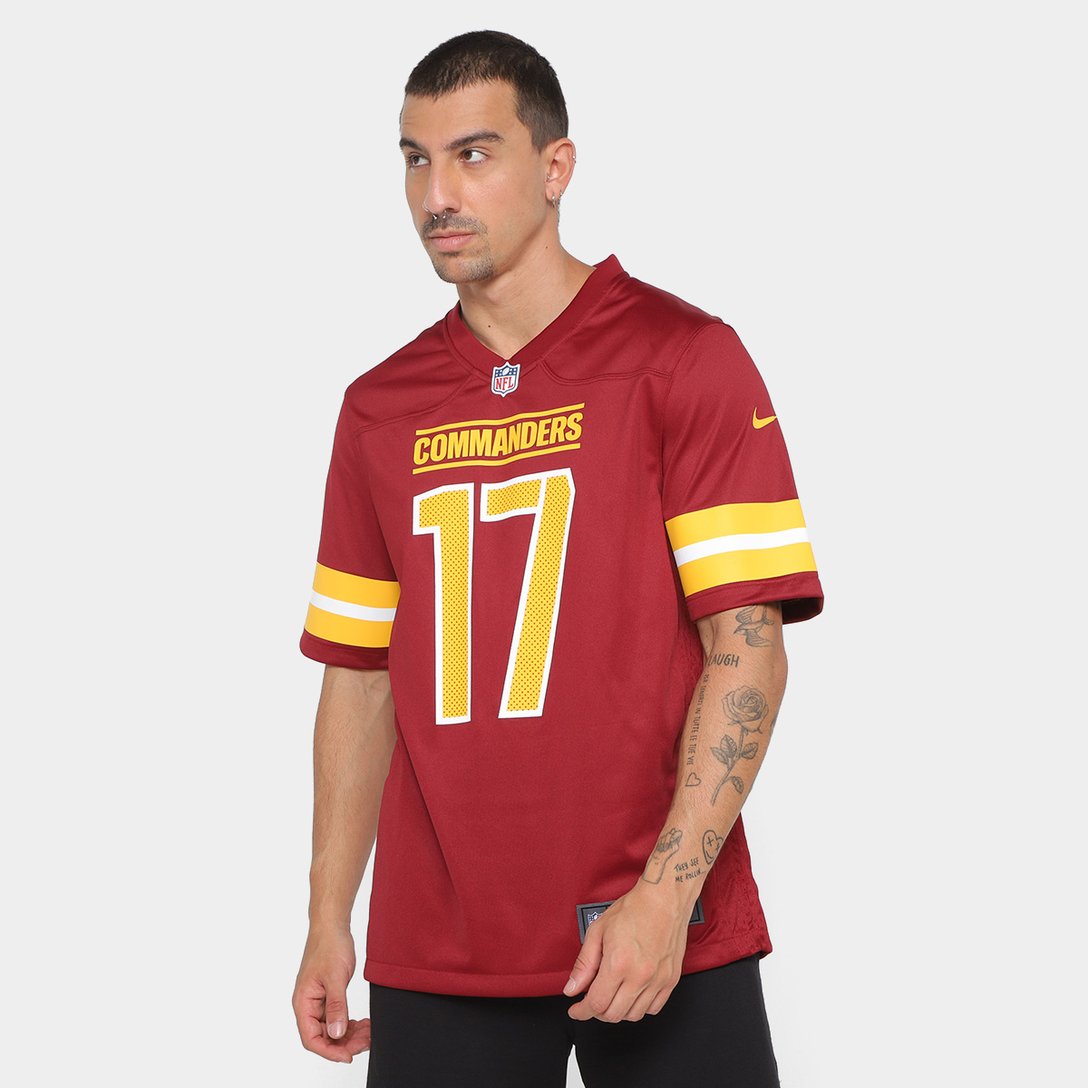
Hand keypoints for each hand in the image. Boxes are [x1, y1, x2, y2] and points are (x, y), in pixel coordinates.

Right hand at [292, 927, 370, 1062]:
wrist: (332, 925)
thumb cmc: (329, 946)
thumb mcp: (335, 977)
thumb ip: (336, 1006)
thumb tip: (337, 1033)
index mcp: (303, 1002)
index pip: (311, 1038)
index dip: (329, 1051)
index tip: (349, 1055)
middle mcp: (307, 1005)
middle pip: (322, 1037)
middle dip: (344, 1043)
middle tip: (366, 1040)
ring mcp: (318, 1001)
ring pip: (331, 1028)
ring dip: (349, 1034)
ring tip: (369, 1031)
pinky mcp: (328, 995)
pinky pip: (336, 1017)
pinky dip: (349, 1023)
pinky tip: (363, 1023)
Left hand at [564, 882, 689, 1021]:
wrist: (664, 899)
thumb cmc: (633, 910)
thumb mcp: (598, 931)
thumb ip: (584, 964)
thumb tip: (572, 989)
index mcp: (618, 963)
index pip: (596, 1003)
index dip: (582, 1011)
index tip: (576, 1010)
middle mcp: (640, 976)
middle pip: (613, 1014)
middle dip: (597, 1012)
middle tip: (591, 1000)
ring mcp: (658, 980)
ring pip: (633, 1015)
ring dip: (618, 1011)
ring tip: (612, 994)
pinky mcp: (671, 981)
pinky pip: (653, 1009)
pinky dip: (639, 1008)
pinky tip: (631, 994)